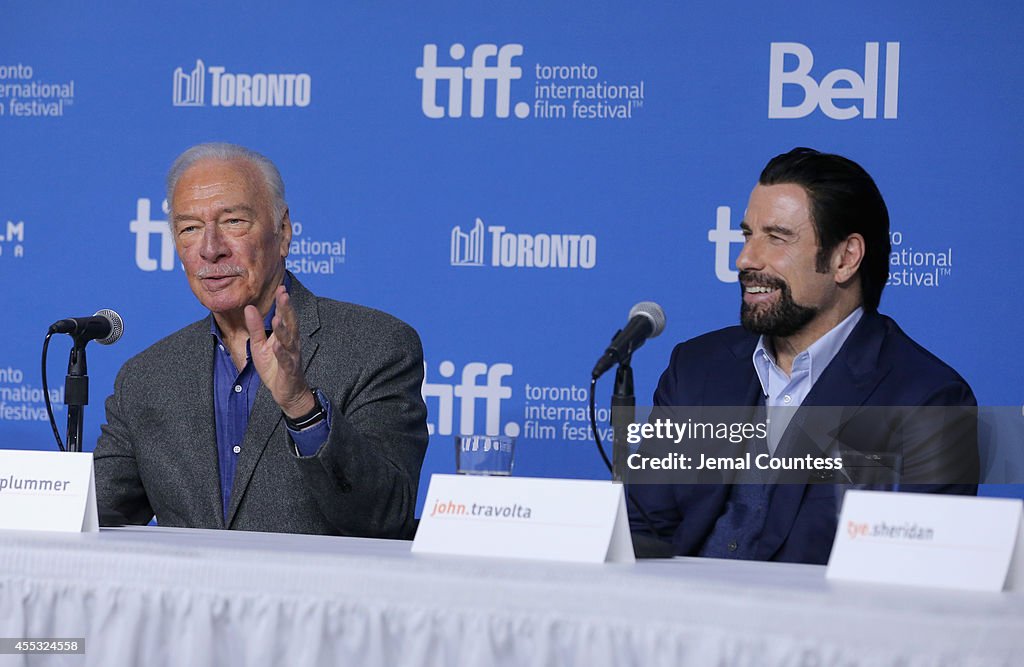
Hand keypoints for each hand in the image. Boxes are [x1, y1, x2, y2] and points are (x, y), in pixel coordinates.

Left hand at [244, 286, 315, 418]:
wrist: (287, 393)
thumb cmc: (274, 367)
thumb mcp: (260, 345)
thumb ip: (256, 327)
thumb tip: (249, 308)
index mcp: (284, 336)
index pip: (284, 316)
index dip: (283, 302)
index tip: (281, 288)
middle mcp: (291, 343)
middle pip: (290, 323)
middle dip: (287, 309)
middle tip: (284, 294)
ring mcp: (292, 356)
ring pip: (289, 341)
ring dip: (284, 330)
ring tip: (278, 318)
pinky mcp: (290, 370)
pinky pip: (286, 360)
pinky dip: (282, 353)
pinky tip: (277, 346)